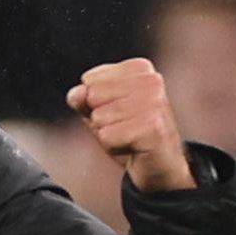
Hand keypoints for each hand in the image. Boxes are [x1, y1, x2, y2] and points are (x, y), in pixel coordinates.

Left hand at [66, 59, 194, 193]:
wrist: (160, 166)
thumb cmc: (130, 135)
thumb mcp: (102, 112)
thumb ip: (84, 99)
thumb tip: (75, 94)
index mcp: (139, 69)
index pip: (89, 80)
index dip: (96, 103)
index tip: (120, 113)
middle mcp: (150, 81)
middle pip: (93, 96)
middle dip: (100, 119)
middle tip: (124, 127)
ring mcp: (154, 103)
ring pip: (100, 117)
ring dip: (108, 134)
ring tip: (128, 136)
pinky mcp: (152, 127)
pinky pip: (108, 136)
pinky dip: (114, 146)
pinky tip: (133, 146)